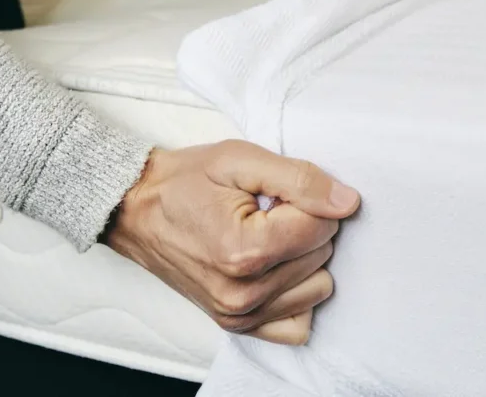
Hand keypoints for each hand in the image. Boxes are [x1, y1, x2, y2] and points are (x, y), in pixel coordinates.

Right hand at [105, 140, 360, 344]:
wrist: (137, 209)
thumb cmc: (185, 181)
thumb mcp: (240, 160)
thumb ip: (300, 179)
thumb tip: (348, 202)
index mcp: (245, 250)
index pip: (324, 225)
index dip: (308, 199)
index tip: (276, 193)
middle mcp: (244, 292)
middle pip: (322, 254)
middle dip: (305, 226)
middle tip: (267, 211)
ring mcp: (239, 314)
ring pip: (318, 286)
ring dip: (303, 258)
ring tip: (267, 236)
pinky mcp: (237, 324)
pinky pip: (298, 323)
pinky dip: (295, 294)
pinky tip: (275, 268)